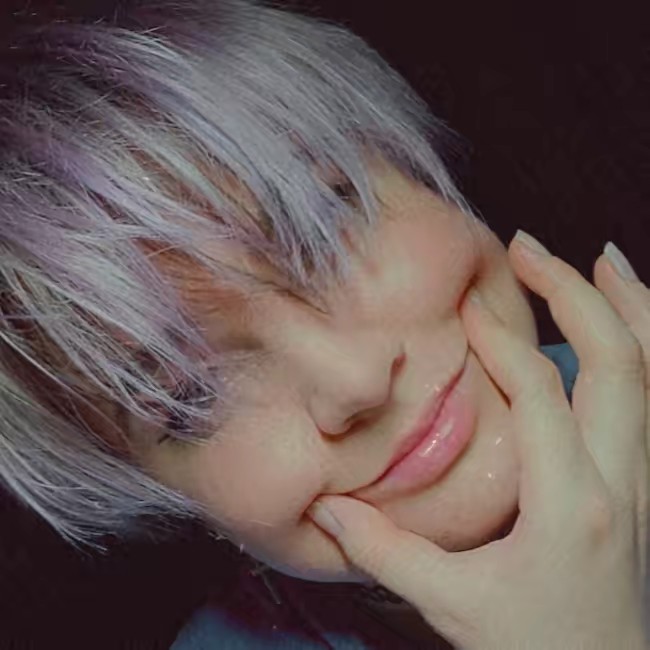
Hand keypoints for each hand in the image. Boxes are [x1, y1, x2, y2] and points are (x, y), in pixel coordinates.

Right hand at [308, 232, 648, 649]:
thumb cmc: (533, 647)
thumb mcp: (452, 604)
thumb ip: (385, 553)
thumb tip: (326, 508)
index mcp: (569, 504)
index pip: (541, 395)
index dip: (501, 343)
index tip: (465, 310)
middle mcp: (621, 481)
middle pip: (619, 364)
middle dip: (575, 294)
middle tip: (530, 249)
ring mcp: (645, 480)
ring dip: (633, 309)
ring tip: (604, 258)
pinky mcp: (646, 482)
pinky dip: (646, 346)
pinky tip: (627, 319)